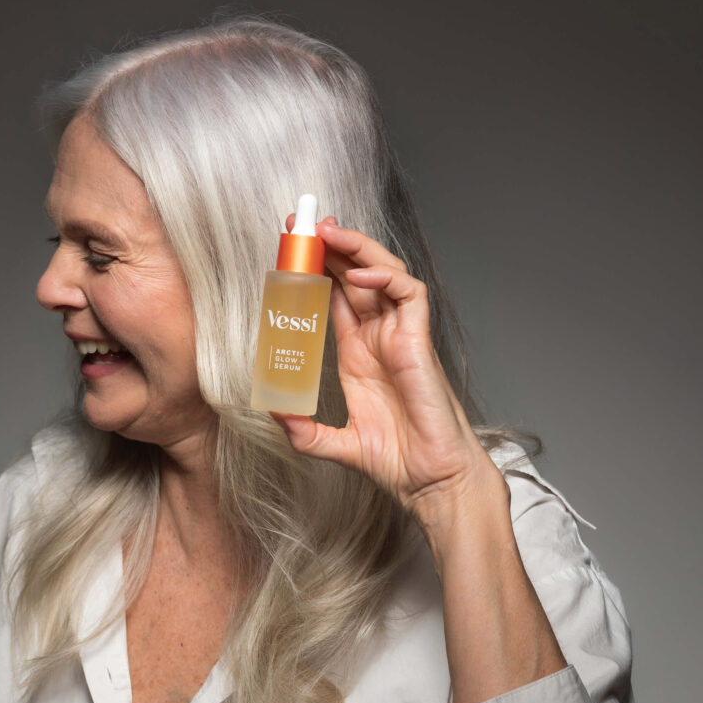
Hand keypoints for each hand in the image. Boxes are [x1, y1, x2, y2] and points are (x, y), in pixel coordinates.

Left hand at [270, 214, 502, 520]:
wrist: (430, 479)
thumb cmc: (396, 459)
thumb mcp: (333, 443)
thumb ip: (303, 430)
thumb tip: (271, 412)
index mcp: (356, 352)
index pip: (332, 297)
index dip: (312, 271)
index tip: (285, 250)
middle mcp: (378, 336)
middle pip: (354, 275)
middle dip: (329, 246)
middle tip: (299, 224)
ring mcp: (400, 335)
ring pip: (383, 272)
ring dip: (356, 248)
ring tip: (327, 231)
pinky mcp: (420, 339)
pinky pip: (409, 293)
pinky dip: (387, 277)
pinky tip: (361, 275)